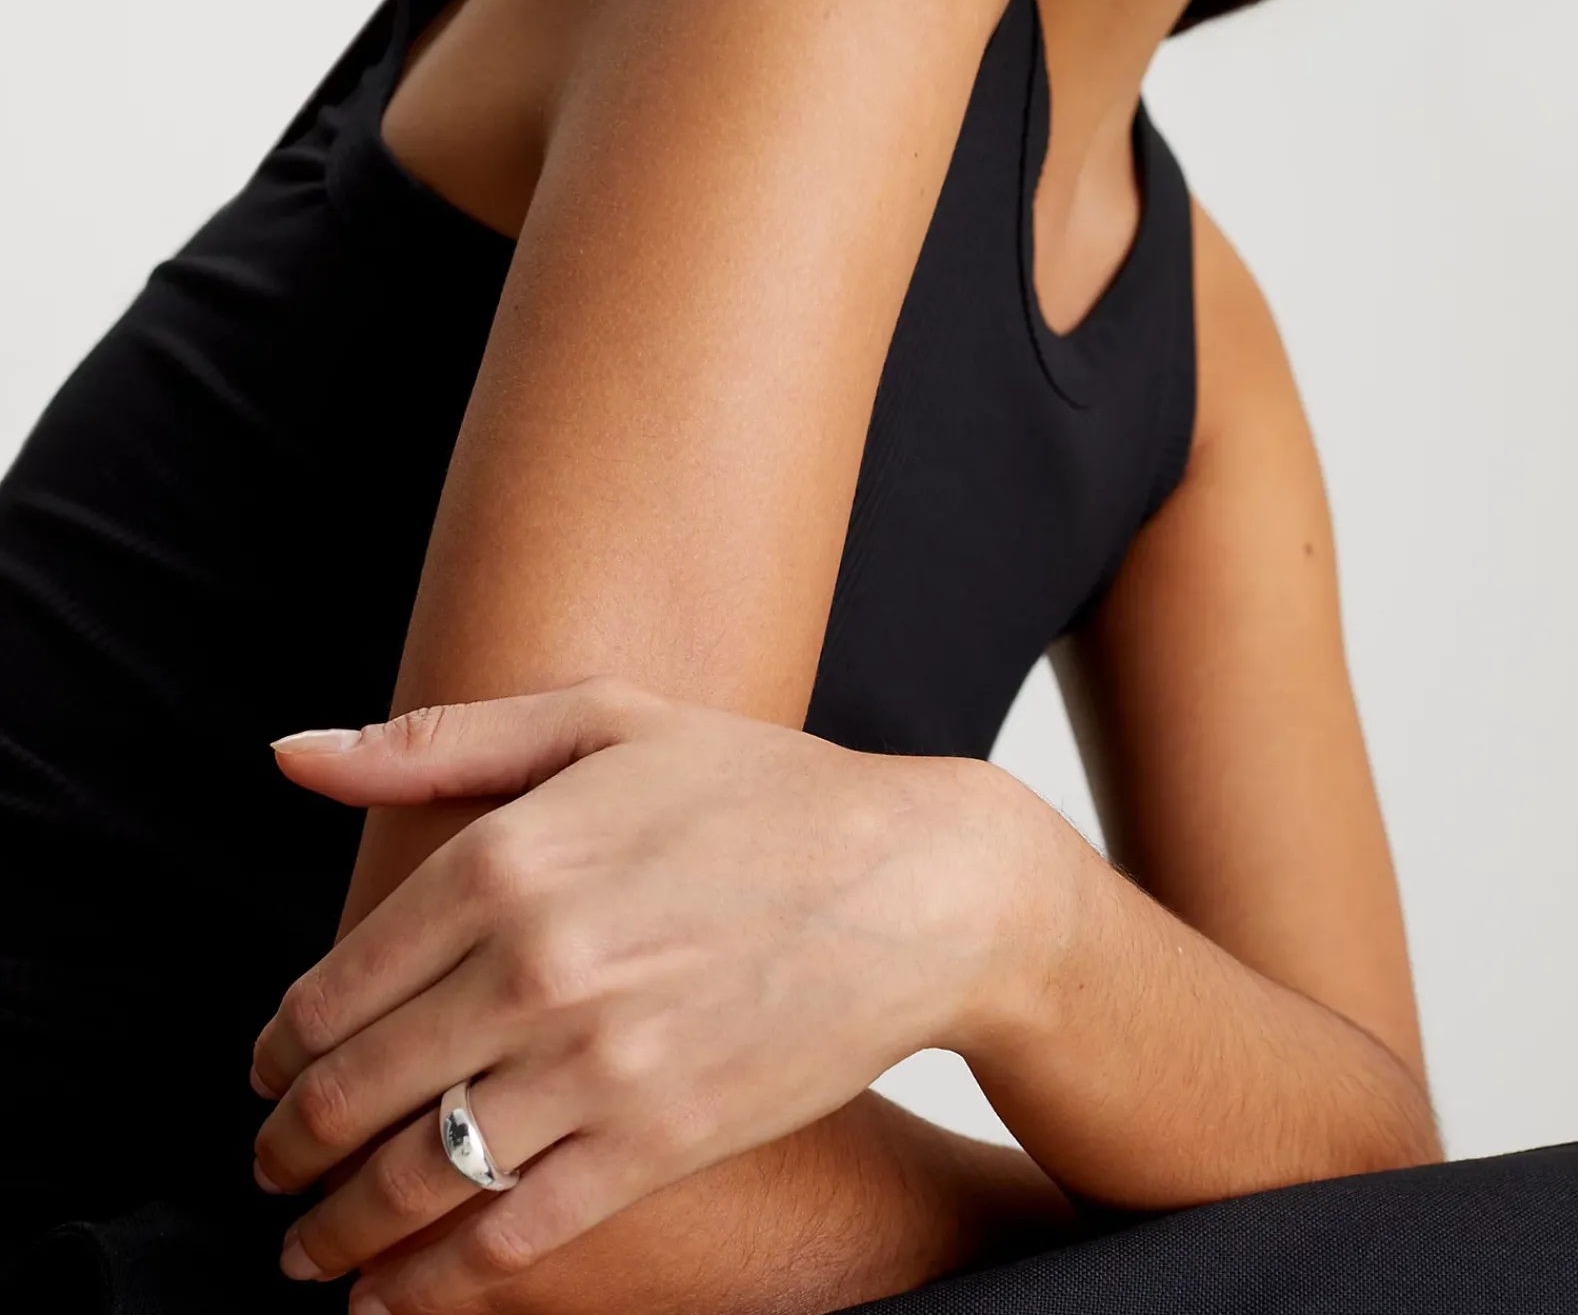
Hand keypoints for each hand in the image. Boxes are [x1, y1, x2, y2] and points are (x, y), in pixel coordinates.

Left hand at [250, 675, 1015, 1305]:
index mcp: (509, 855)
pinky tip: (391, 1300)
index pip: (337, 981)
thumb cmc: (761, 789)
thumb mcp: (603, 718)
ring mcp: (596, 1063)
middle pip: (356, 1089)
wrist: (915, 886)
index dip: (278, 1045)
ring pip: (416, 1176)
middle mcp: (535, 964)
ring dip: (336, 1230)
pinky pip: (513, 1236)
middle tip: (269, 1166)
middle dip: (287, 1146)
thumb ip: (439, 741)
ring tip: (305, 1250)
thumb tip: (293, 754)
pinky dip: (432, 1286)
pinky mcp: (658, 1142)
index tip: (264, 1068)